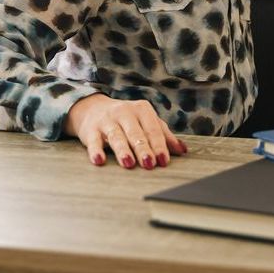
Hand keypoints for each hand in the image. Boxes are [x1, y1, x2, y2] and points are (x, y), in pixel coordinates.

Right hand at [64, 93, 187, 168]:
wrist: (93, 109)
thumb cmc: (126, 119)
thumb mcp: (145, 121)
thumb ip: (163, 134)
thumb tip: (183, 150)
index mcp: (142, 110)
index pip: (153, 129)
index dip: (159, 145)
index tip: (164, 161)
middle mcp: (125, 112)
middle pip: (136, 132)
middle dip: (143, 148)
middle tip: (150, 164)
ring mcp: (107, 120)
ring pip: (116, 136)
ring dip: (123, 150)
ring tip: (129, 163)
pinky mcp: (90, 130)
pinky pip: (93, 141)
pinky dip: (96, 150)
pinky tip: (99, 160)